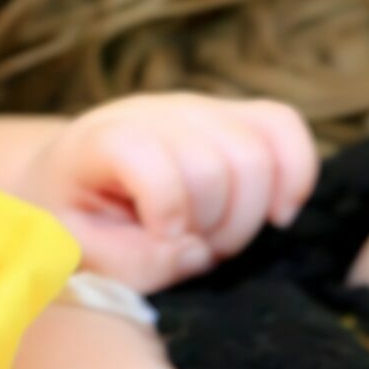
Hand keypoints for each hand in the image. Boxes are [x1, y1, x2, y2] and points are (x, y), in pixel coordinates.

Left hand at [13, 94, 317, 292]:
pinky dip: (295, 175)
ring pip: (256, 152)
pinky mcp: (234, 114)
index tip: (163, 237)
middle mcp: (151, 113)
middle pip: (214, 164)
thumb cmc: (76, 221)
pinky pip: (285, 126)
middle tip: (195, 250)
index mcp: (99, 141)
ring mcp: (197, 107)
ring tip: (217, 237)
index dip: (166, 204)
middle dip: (215, 227)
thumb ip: (132, 261)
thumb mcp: (80, 252)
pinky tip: (277, 215)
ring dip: (249, 215)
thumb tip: (198, 252)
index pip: (144, 153)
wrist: (73, 181)